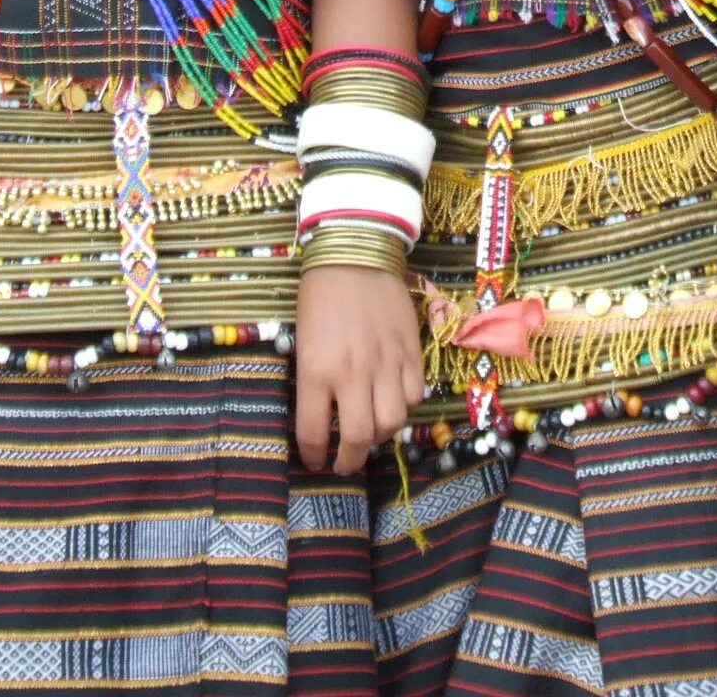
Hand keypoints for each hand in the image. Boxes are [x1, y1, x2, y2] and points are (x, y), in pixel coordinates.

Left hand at [294, 264, 424, 473]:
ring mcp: (386, 364)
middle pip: (358, 438)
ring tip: (370, 433)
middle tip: (344, 462)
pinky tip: (391, 401)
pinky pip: (413, 396)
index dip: (312, 455)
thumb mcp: (303, 342)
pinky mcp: (411, 352)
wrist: (356, 254)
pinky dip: (403, 406)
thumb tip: (323, 417)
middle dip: (349, 460)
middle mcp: (352, 374)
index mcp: (317, 370)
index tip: (314, 460)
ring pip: (391, 423)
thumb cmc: (319, 296)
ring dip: (379, 435)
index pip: (313, 432)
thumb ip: (314, 381)